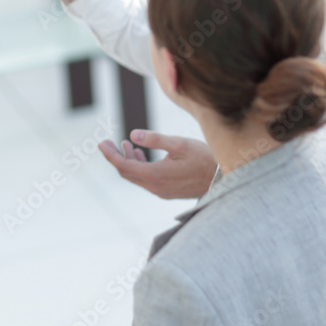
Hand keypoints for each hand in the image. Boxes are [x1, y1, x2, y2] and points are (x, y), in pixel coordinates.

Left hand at [98, 131, 216, 198]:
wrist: (224, 180)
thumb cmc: (204, 158)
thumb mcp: (180, 144)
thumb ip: (155, 139)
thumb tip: (133, 134)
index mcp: (155, 175)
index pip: (123, 166)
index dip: (110, 154)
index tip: (101, 143)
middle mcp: (155, 187)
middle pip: (126, 173)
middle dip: (115, 157)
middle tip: (106, 143)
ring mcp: (161, 191)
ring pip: (136, 177)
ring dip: (128, 161)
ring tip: (125, 144)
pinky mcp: (167, 191)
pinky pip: (145, 180)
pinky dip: (138, 167)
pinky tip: (139, 154)